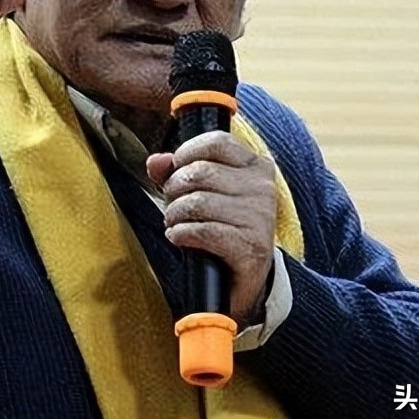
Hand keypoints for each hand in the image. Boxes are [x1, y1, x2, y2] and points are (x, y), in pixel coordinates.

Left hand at [146, 131, 277, 326]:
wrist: (245, 277)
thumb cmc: (222, 226)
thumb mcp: (202, 193)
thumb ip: (177, 172)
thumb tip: (156, 161)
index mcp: (256, 166)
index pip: (217, 142)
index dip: (186, 153)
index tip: (176, 171)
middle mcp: (263, 188)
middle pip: (200, 172)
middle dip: (174, 189)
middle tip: (172, 205)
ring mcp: (260, 217)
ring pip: (198, 202)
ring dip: (174, 215)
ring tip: (174, 223)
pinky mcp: (251, 247)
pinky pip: (203, 231)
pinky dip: (182, 234)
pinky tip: (179, 237)